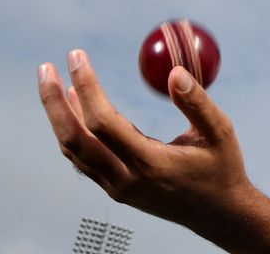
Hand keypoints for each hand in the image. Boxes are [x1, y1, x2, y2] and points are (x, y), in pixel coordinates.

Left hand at [37, 49, 252, 232]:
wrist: (218, 213)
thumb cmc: (222, 168)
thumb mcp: (221, 132)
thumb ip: (197, 103)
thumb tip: (174, 72)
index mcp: (150, 164)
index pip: (103, 123)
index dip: (86, 87)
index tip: (78, 57)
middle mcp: (127, 179)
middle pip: (74, 139)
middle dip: (53, 102)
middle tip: (46, 67)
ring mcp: (118, 188)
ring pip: (74, 151)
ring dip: (59, 115)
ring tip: (56, 81)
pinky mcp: (118, 189)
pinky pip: (84, 160)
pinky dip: (73, 131)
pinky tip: (75, 108)